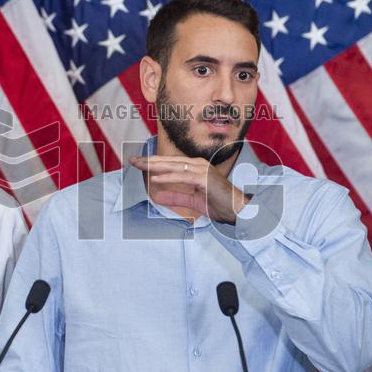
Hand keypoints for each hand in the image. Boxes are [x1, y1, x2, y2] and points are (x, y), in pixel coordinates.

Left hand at [129, 155, 250, 224]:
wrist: (238, 210)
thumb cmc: (219, 204)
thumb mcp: (192, 201)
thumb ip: (176, 197)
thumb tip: (156, 196)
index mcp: (195, 168)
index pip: (170, 164)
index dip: (153, 163)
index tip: (137, 163)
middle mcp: (197, 165)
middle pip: (169, 161)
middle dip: (149, 160)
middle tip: (132, 160)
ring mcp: (201, 170)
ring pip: (174, 165)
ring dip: (155, 165)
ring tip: (139, 165)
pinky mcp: (204, 178)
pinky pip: (182, 177)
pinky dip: (168, 177)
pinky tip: (155, 178)